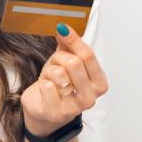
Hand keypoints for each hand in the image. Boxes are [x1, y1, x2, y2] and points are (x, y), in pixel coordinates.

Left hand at [20, 22, 108, 136]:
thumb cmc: (58, 85)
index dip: (74, 40)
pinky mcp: (56, 113)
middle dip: (59, 59)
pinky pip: (48, 86)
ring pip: (59, 73)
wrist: (43, 107)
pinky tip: (45, 91)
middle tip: (55, 65)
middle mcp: (90, 97)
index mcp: (99, 83)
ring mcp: (75, 108)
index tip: (62, 29)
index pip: (88, 56)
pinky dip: (43, 84)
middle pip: (74, 63)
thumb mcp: (65, 61)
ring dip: (49, 72)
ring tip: (50, 79)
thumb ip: (68, 45)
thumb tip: (64, 29)